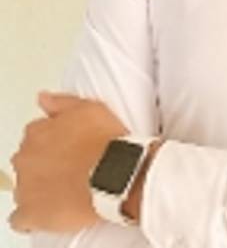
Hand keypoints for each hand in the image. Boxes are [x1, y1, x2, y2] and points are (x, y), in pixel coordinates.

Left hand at [9, 92, 126, 233]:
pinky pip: (21, 219)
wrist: (115, 173)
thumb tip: (43, 98)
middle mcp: (26, 157)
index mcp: (37, 132)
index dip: (52, 141)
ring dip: (38, 187)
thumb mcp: (90, 107)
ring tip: (64, 188)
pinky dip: (32, 216)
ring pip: (24, 187)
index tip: (66, 146)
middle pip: (27, 160)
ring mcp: (26, 186)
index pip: (35, 135)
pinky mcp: (32, 213)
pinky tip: (49, 211)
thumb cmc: (106, 141)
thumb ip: (61, 103)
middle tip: (68, 166)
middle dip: (43, 163)